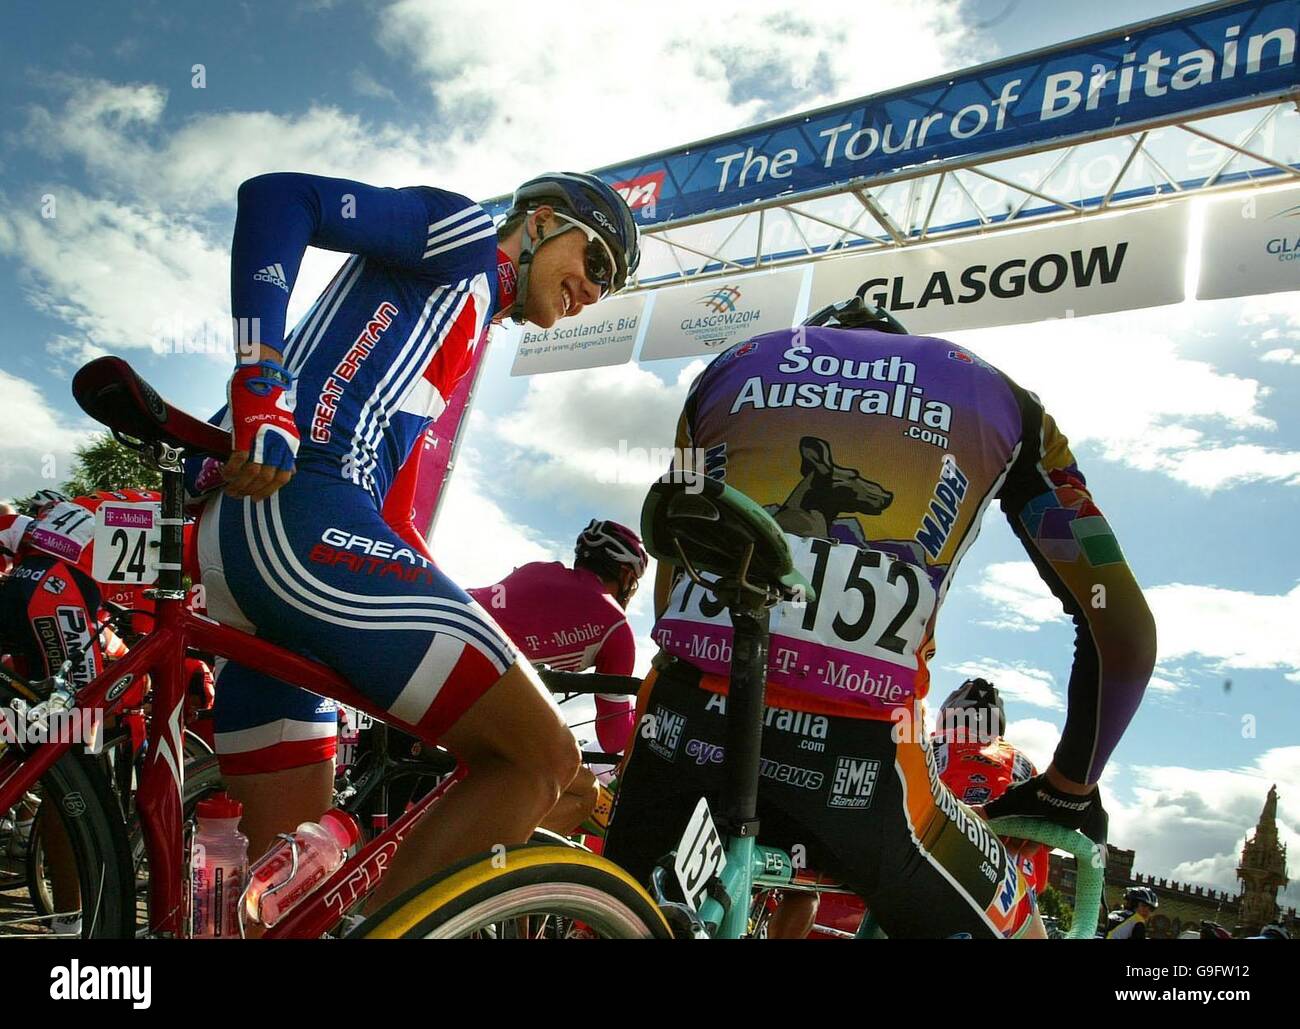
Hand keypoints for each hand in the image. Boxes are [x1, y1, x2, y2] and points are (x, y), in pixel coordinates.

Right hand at [223, 361, 298, 501]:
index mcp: (290, 445)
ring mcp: (262, 439)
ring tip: (228, 488)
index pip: (283, 478)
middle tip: (236, 494)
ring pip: (252, 473)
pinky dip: (229, 470)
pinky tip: (224, 472)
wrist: (261, 379)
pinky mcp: (246, 432)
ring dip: (238, 484)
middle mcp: (279, 445)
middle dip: (249, 491)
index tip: (256, 498)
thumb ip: (284, 449)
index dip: (268, 491)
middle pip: (265, 479)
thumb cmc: (270, 402)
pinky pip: (237, 459)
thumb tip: (289, 470)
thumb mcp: (286, 428)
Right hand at [982, 767, 1108, 843]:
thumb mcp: (1009, 805)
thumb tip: (970, 812)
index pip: (1004, 821)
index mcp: (1015, 804)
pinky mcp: (1059, 825)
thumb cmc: (1033, 796)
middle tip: (1008, 853)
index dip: (999, 832)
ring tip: (1024, 854)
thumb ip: (991, 811)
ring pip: (1033, 836)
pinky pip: (1050, 838)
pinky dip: (1047, 844)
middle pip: (1018, 830)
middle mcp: (1028, 811)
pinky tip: (1043, 849)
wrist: (1065, 793)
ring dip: (1029, 845)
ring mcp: (1044, 818)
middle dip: (1013, 842)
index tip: (993, 842)